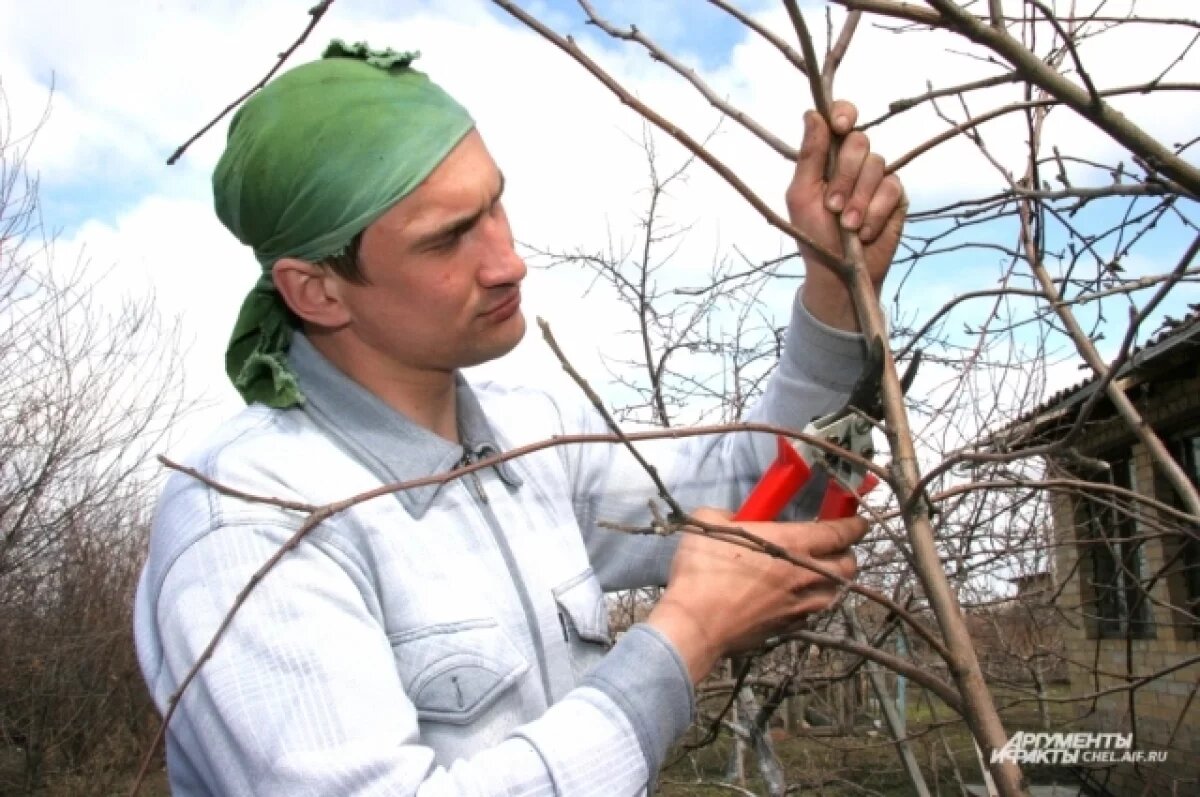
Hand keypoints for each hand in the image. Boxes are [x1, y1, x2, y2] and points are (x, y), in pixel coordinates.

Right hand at [648, 507, 864, 683]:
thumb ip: (730, 514)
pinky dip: (812, 604)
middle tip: (835, 548)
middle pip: (849, 565)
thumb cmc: (703, 569)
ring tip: (819, 575)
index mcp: (793, 542)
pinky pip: (813, 613)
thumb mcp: (710, 522)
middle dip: (847, 554)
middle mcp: (806, 574)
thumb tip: (735, 516)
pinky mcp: (789, 629)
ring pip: (835, 593)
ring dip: (833, 581)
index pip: (840, 532)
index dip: (855, 525)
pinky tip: (797, 600)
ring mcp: (800, 605)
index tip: (860, 522)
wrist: (696, 624)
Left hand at [787, 100, 906, 330]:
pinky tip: (864, 231)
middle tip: (833, 206)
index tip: (838, 127)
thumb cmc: (814, 234)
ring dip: (859, 199)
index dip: (843, 114)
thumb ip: (808, 156)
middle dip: (844, 175)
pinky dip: (875, 212)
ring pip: (876, 164)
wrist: (838, 272)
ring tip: (848, 226)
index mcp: (828, 156)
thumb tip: (812, 114)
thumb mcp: (802, 196)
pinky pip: (892, 188)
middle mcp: (854, 162)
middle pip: (858, 141)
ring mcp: (877, 178)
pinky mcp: (896, 196)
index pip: (841, 118)